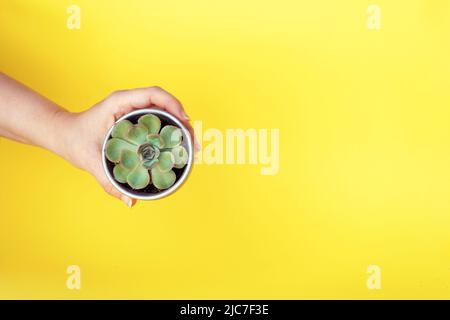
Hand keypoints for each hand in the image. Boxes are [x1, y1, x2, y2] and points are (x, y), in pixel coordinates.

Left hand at [59, 86, 194, 206]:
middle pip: (165, 104)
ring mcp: (134, 110)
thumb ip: (108, 182)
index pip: (153, 94)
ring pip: (165, 112)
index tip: (185, 124)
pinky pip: (159, 120)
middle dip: (183, 121)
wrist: (64, 134)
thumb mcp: (90, 161)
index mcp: (119, 102)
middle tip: (193, 145)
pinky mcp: (136, 119)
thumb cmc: (74, 140)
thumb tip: (130, 201)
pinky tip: (176, 148)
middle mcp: (130, 103)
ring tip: (191, 148)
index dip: (174, 105)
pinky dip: (171, 132)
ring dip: (180, 127)